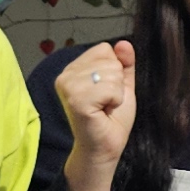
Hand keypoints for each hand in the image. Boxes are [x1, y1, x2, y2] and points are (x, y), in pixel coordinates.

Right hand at [58, 40, 135, 190]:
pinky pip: (109, 87)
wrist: (105, 147)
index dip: (115, 71)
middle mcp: (65, 75)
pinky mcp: (75, 99)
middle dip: (116, 82)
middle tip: (106, 103)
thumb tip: (124, 43)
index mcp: (73, 70)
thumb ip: (124, 64)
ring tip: (104, 108)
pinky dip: (114, 100)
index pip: (104, 49)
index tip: (107, 93)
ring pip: (110, 71)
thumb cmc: (111, 119)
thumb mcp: (122, 86)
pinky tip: (103, 112)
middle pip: (108, 58)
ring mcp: (68, 86)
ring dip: (115, 93)